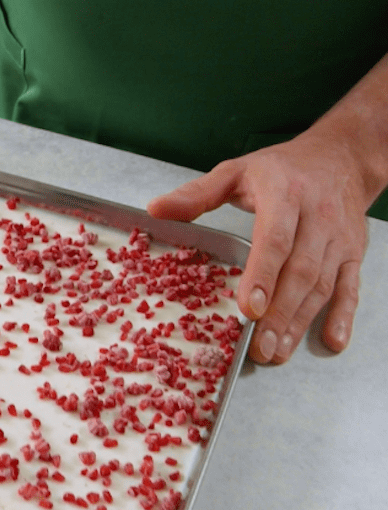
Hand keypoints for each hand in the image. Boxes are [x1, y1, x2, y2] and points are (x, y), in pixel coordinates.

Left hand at [147, 130, 370, 364]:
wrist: (341, 158)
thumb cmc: (282, 168)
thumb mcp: (236, 171)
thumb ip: (196, 194)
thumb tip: (155, 209)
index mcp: (284, 195)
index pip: (275, 239)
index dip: (263, 275)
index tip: (249, 307)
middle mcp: (316, 218)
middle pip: (300, 271)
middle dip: (280, 313)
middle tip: (260, 346)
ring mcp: (338, 238)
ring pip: (322, 285)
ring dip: (301, 321)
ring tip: (279, 351)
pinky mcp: (353, 252)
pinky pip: (351, 287)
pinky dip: (344, 316)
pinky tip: (332, 340)